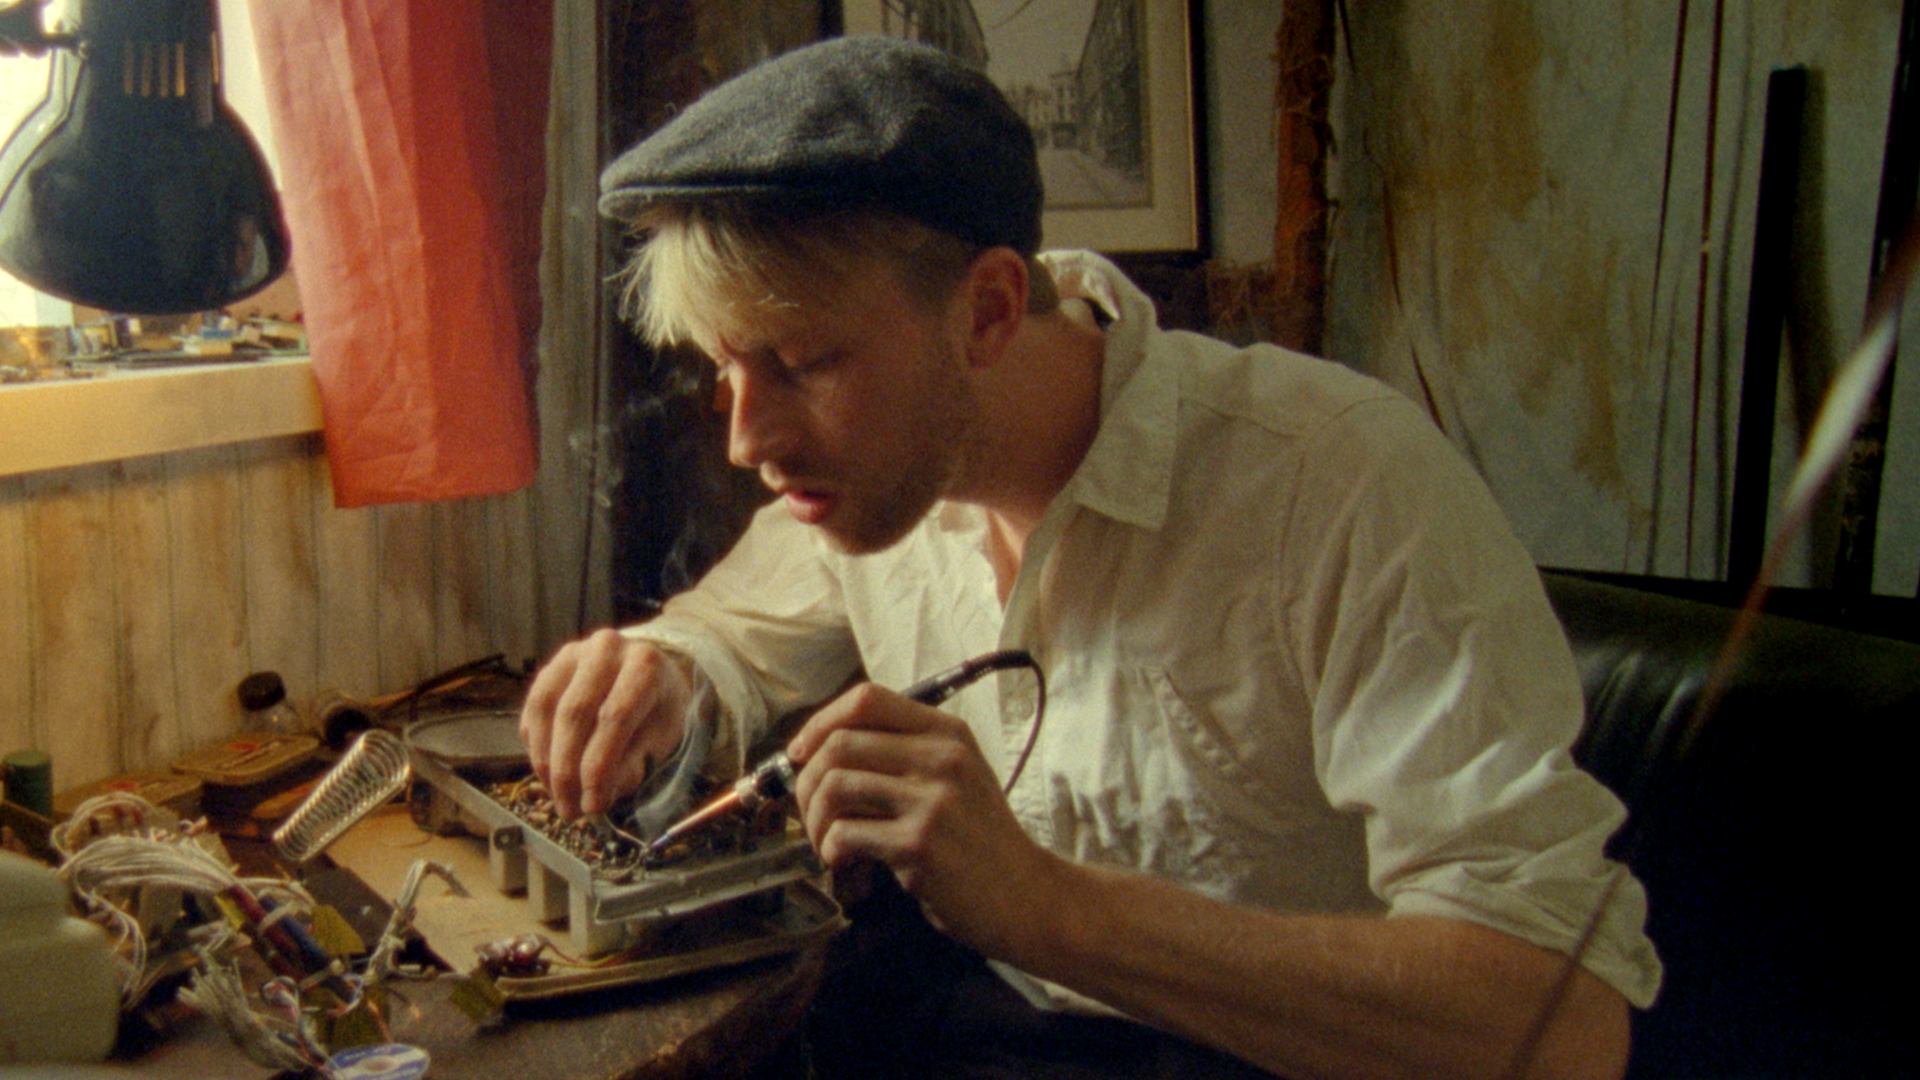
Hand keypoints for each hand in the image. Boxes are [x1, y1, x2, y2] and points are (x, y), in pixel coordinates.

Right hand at [518, 630, 693, 818]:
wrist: (649, 676)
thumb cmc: (659, 710)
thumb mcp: (662, 736)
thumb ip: (634, 760)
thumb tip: (599, 794)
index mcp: (644, 664)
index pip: (614, 717)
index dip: (599, 766)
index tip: (594, 805)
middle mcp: (605, 649)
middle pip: (573, 713)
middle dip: (568, 771)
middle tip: (572, 810)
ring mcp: (573, 655)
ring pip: (545, 711)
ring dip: (546, 764)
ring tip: (560, 799)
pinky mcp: (549, 669)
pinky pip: (532, 712)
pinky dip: (537, 749)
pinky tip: (549, 776)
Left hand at [787, 683, 1064, 959]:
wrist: (1026, 896)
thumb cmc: (981, 841)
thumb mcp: (957, 777)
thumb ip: (904, 755)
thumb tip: (820, 751)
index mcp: (947, 733)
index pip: (866, 699)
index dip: (820, 722)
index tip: (801, 753)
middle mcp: (941, 758)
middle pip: (839, 744)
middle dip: (807, 782)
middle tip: (810, 813)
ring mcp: (932, 800)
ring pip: (834, 785)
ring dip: (814, 819)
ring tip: (825, 842)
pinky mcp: (919, 845)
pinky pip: (845, 834)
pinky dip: (830, 850)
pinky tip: (845, 862)